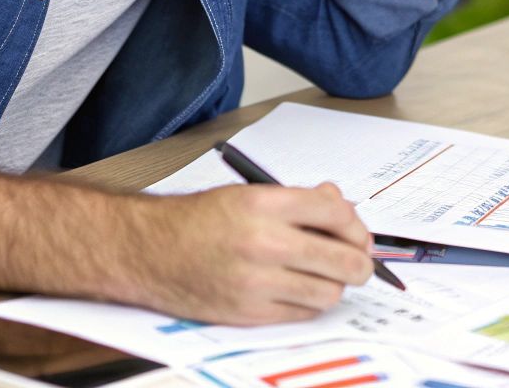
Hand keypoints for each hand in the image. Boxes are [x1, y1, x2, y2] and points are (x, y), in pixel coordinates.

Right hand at [129, 181, 373, 324]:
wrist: (148, 251)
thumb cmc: (196, 221)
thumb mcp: (248, 195)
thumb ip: (298, 201)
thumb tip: (340, 205)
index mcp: (265, 204)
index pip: (336, 212)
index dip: (355, 224)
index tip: (356, 232)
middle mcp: (264, 242)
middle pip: (344, 258)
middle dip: (360, 261)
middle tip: (359, 261)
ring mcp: (257, 282)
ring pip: (329, 292)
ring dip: (336, 285)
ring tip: (326, 276)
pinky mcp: (249, 313)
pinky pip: (303, 314)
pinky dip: (310, 304)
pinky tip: (302, 291)